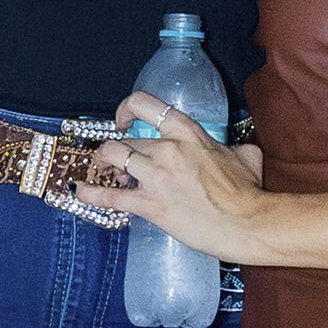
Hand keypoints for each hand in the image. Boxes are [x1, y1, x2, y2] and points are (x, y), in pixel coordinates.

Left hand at [87, 97, 266, 258]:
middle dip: (120, 151)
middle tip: (121, 164)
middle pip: (126, 139)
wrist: (247, 223)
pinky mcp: (149, 205)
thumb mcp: (245, 155)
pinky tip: (78, 190)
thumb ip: (233, 146)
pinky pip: (109, 195)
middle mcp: (167, 149)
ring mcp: (156, 176)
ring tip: (106, 172)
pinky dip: (90, 192)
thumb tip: (235, 149)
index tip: (124, 120)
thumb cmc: (248, 193)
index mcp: (188, 133)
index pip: (145, 105)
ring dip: (104, 163)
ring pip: (112, 156)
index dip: (126, 109)